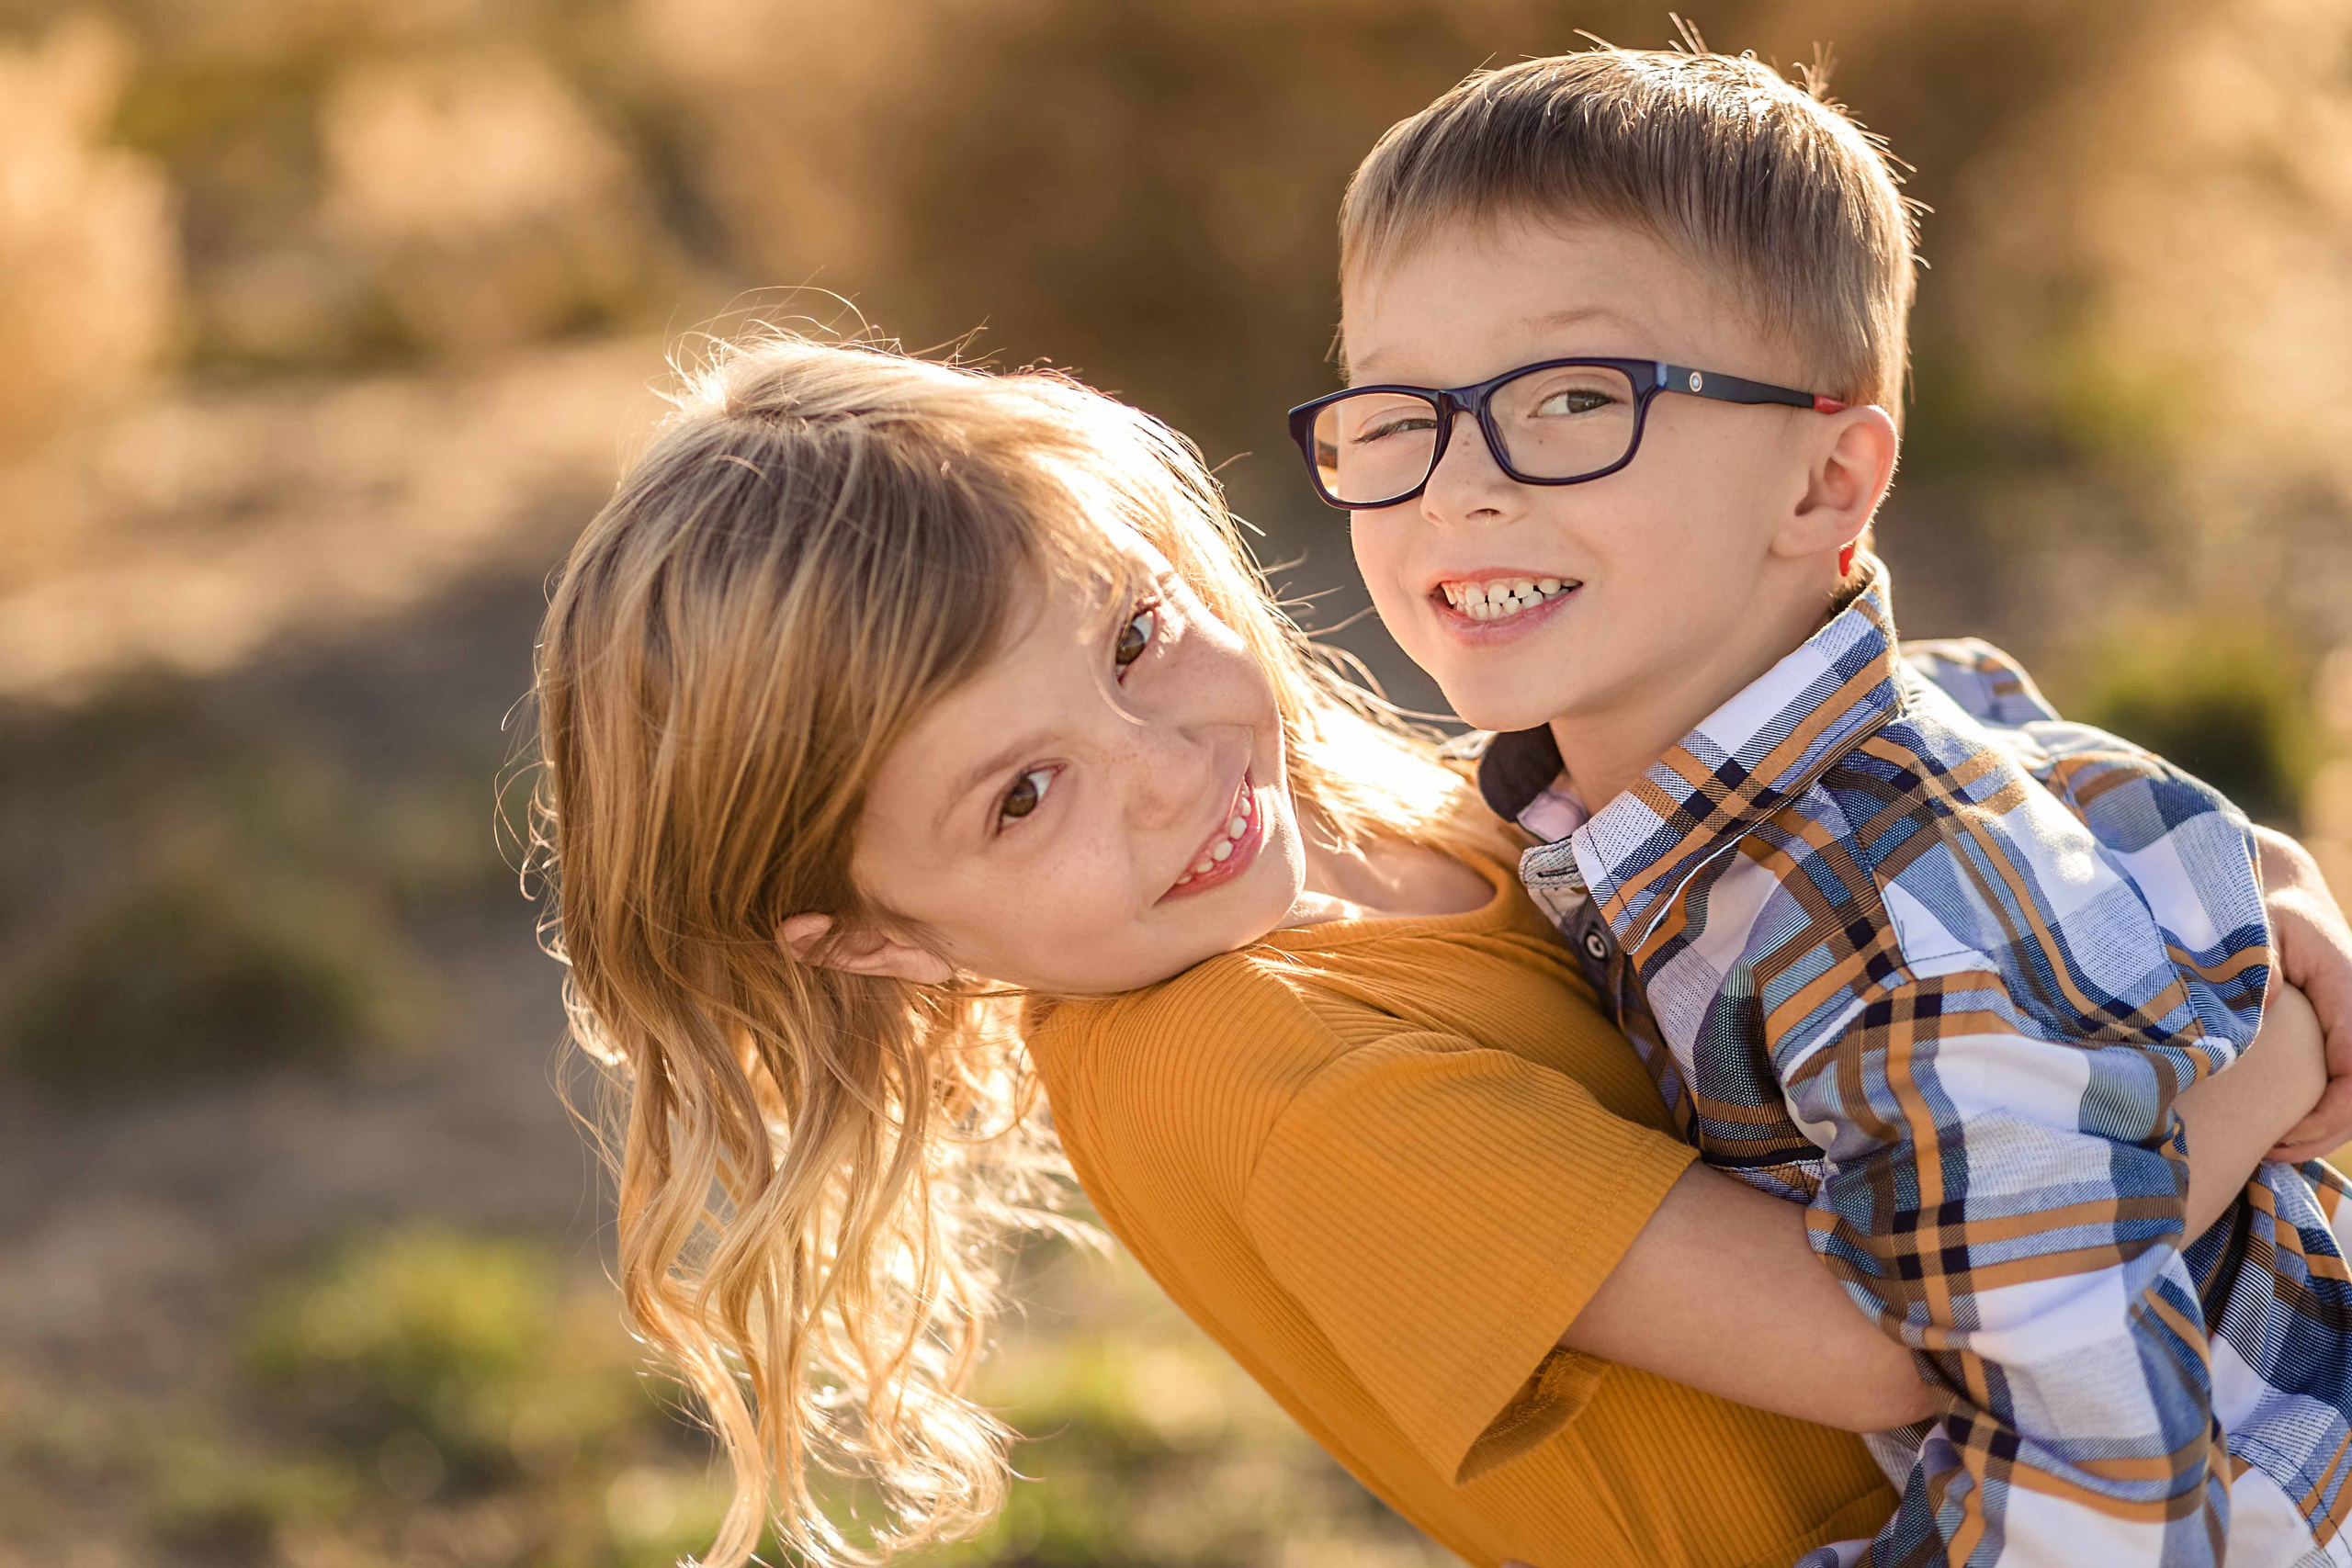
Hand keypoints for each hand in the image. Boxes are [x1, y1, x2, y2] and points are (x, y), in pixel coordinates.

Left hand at [2255, 826, 2351, 1162]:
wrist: (2272, 885)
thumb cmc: (2254, 904)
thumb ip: (2255, 965)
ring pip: (2350, 1087)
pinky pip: (2335, 1074)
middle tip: (2270, 1153)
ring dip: (2318, 1123)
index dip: (2329, 1110)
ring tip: (2270, 1147)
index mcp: (2345, 988)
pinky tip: (2276, 1124)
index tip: (2286, 1135)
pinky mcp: (2331, 1026)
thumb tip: (2268, 1002)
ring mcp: (2346, 1020)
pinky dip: (2312, 1104)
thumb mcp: (2249, 928)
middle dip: (2322, 1129)